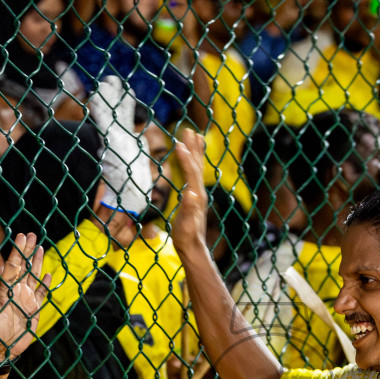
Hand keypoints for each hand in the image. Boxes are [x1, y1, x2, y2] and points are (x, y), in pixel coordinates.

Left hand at [0, 232, 49, 361]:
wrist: (4, 348)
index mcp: (5, 289)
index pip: (12, 266)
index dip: (17, 251)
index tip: (21, 237)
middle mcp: (16, 290)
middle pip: (23, 267)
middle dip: (27, 251)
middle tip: (32, 234)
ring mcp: (26, 298)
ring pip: (32, 276)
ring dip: (36, 262)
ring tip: (40, 247)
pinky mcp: (34, 308)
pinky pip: (41, 293)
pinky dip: (44, 284)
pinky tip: (47, 274)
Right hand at [171, 127, 208, 259]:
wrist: (193, 247)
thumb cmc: (186, 236)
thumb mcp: (185, 223)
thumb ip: (188, 208)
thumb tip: (190, 193)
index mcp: (196, 196)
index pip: (191, 172)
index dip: (185, 158)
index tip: (179, 143)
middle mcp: (199, 192)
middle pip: (197, 165)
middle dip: (193, 148)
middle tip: (188, 130)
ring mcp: (198, 194)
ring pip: (198, 168)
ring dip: (195, 152)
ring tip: (194, 136)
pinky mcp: (195, 198)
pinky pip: (195, 175)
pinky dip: (193, 163)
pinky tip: (191, 160)